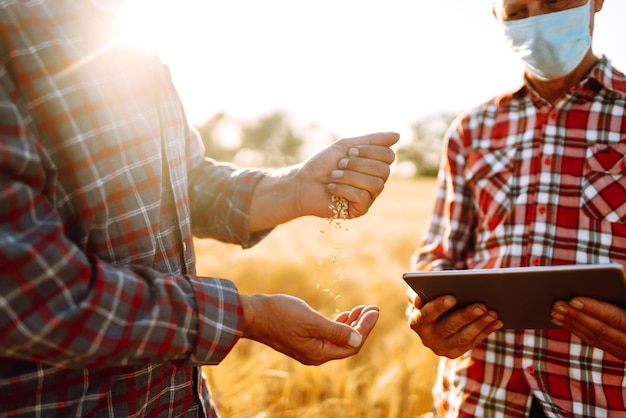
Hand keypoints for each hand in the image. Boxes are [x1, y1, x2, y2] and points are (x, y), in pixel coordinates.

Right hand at [240, 294, 378, 364]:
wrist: (252, 314)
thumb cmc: (279, 315)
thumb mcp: (311, 321)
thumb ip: (336, 331)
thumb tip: (358, 339)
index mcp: (318, 353)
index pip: (352, 344)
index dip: (365, 328)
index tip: (375, 311)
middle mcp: (315, 354)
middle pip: (347, 343)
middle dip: (361, 326)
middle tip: (372, 308)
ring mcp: (309, 348)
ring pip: (338, 339)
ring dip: (351, 324)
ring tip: (361, 310)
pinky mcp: (303, 339)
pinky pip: (327, 336)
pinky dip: (338, 324)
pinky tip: (343, 315)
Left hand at [296, 131, 397, 218]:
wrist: (303, 184)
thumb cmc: (322, 164)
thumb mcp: (346, 146)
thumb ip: (372, 140)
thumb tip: (398, 135)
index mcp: (373, 164)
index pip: (388, 155)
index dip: (370, 151)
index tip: (350, 151)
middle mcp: (375, 180)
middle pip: (384, 170)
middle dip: (359, 165)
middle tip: (340, 164)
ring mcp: (369, 196)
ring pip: (375, 184)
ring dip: (350, 177)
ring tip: (334, 176)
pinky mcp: (360, 210)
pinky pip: (363, 197)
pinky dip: (344, 189)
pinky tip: (332, 189)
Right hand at [407, 289, 502, 357]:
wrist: (433, 320)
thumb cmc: (430, 299)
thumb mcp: (423, 293)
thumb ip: (422, 288)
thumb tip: (426, 286)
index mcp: (417, 321)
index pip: (426, 314)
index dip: (438, 307)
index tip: (452, 298)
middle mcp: (427, 338)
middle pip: (448, 326)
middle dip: (466, 316)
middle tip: (481, 306)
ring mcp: (442, 348)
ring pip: (463, 337)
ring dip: (480, 325)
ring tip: (492, 313)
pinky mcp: (455, 353)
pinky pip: (473, 342)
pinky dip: (486, 331)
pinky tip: (497, 321)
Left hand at [551, 297, 625, 359]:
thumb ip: (622, 296)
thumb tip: (618, 276)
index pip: (614, 319)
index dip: (593, 309)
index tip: (573, 301)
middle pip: (600, 330)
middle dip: (576, 316)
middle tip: (556, 306)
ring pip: (595, 338)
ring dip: (573, 324)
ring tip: (555, 313)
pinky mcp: (620, 352)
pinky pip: (596, 342)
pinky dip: (579, 331)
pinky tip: (565, 323)